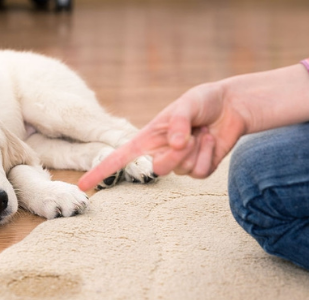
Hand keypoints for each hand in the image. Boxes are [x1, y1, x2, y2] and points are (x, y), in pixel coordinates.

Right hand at [78, 82, 246, 190]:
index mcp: (147, 138)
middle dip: (175, 155)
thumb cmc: (203, 101)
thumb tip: (174, 144)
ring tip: (202, 132)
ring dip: (196, 150)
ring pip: (181, 171)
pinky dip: (209, 155)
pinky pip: (200, 173)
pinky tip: (211, 140)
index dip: (100, 171)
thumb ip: (178, 122)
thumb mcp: (187, 103)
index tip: (84, 185)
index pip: (118, 158)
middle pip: (158, 169)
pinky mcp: (198, 168)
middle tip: (189, 136)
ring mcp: (179, 163)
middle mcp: (159, 153)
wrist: (231, 106)